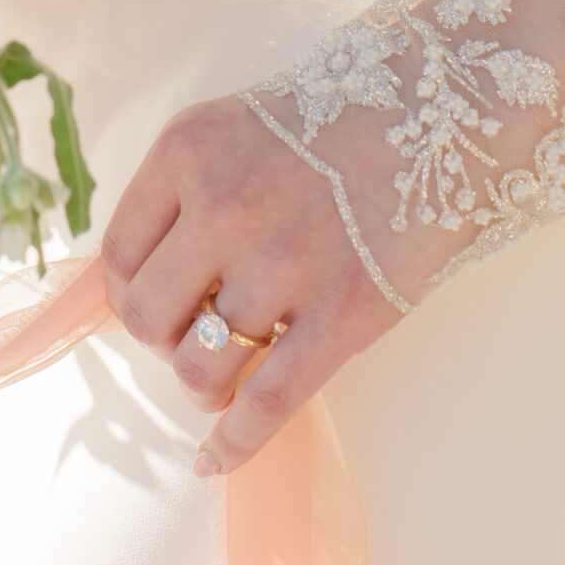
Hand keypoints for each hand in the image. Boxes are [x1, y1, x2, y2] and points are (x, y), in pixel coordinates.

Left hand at [101, 95, 403, 476]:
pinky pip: (268, 400)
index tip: (152, 307)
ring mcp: (285, 262)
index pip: (117, 257)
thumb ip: (181, 194)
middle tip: (196, 335)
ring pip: (200, 367)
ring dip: (203, 386)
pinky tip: (216, 458)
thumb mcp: (232, 129)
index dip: (129, 297)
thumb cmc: (335, 118)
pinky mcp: (345, 312)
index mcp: (187, 153)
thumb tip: (131, 287)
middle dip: (164, 342)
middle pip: (148, 318)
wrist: (447, 107)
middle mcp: (225, 205)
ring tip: (224, 376)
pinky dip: (235, 441)